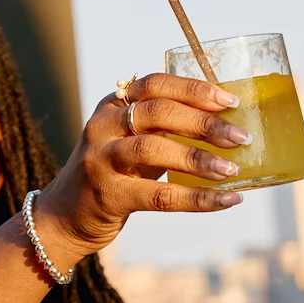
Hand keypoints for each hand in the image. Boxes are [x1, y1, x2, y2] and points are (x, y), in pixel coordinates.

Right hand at [34, 73, 253, 262]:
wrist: (63, 217)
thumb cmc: (113, 174)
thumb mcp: (132, 142)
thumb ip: (166, 129)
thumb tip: (228, 127)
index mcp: (113, 105)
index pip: (156, 85)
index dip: (194, 89)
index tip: (230, 100)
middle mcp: (103, 126)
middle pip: (158, 113)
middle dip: (204, 123)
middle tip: (240, 137)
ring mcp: (101, 160)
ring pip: (154, 150)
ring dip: (198, 159)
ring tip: (231, 170)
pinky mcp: (108, 195)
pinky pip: (158, 195)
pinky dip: (196, 198)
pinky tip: (225, 200)